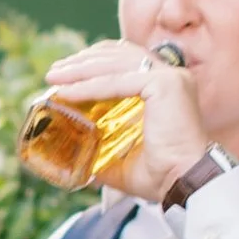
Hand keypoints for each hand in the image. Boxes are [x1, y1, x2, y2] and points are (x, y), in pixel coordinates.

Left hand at [43, 37, 208, 201]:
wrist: (183, 183)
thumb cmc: (161, 175)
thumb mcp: (122, 156)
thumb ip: (101, 147)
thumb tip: (73, 153)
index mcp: (164, 86)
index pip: (125, 59)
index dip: (94, 60)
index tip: (66, 71)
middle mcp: (170, 75)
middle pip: (118, 54)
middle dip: (83, 60)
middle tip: (54, 72)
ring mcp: (170, 76)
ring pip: (115, 63)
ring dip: (81, 68)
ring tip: (55, 77)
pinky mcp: (165, 84)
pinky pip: (117, 81)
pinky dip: (88, 85)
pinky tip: (66, 92)